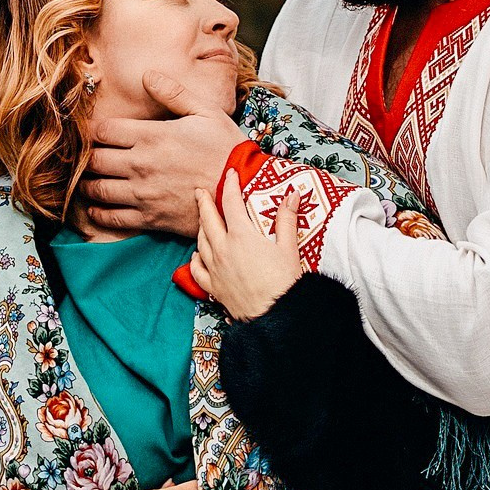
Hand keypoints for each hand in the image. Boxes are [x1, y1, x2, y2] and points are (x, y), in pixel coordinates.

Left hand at [82, 71, 246, 236]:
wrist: (246, 191)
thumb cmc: (227, 149)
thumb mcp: (205, 112)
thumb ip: (174, 93)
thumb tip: (147, 75)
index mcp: (151, 136)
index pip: (104, 130)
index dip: (95, 130)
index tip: (97, 133)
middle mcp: (140, 164)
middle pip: (95, 160)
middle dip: (88, 157)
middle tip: (89, 157)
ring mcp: (143, 194)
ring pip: (98, 189)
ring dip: (88, 184)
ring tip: (89, 181)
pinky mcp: (150, 218)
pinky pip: (112, 218)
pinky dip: (99, 213)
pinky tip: (97, 208)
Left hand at [190, 171, 304, 320]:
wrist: (275, 315)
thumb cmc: (284, 282)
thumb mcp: (289, 247)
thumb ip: (286, 219)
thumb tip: (292, 195)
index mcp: (242, 235)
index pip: (231, 203)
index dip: (230, 185)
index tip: (230, 174)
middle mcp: (223, 249)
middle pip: (208, 219)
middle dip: (204, 203)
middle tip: (200, 192)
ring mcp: (215, 268)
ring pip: (201, 242)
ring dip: (200, 227)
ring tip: (202, 220)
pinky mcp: (214, 287)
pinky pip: (198, 269)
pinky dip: (196, 258)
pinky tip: (198, 255)